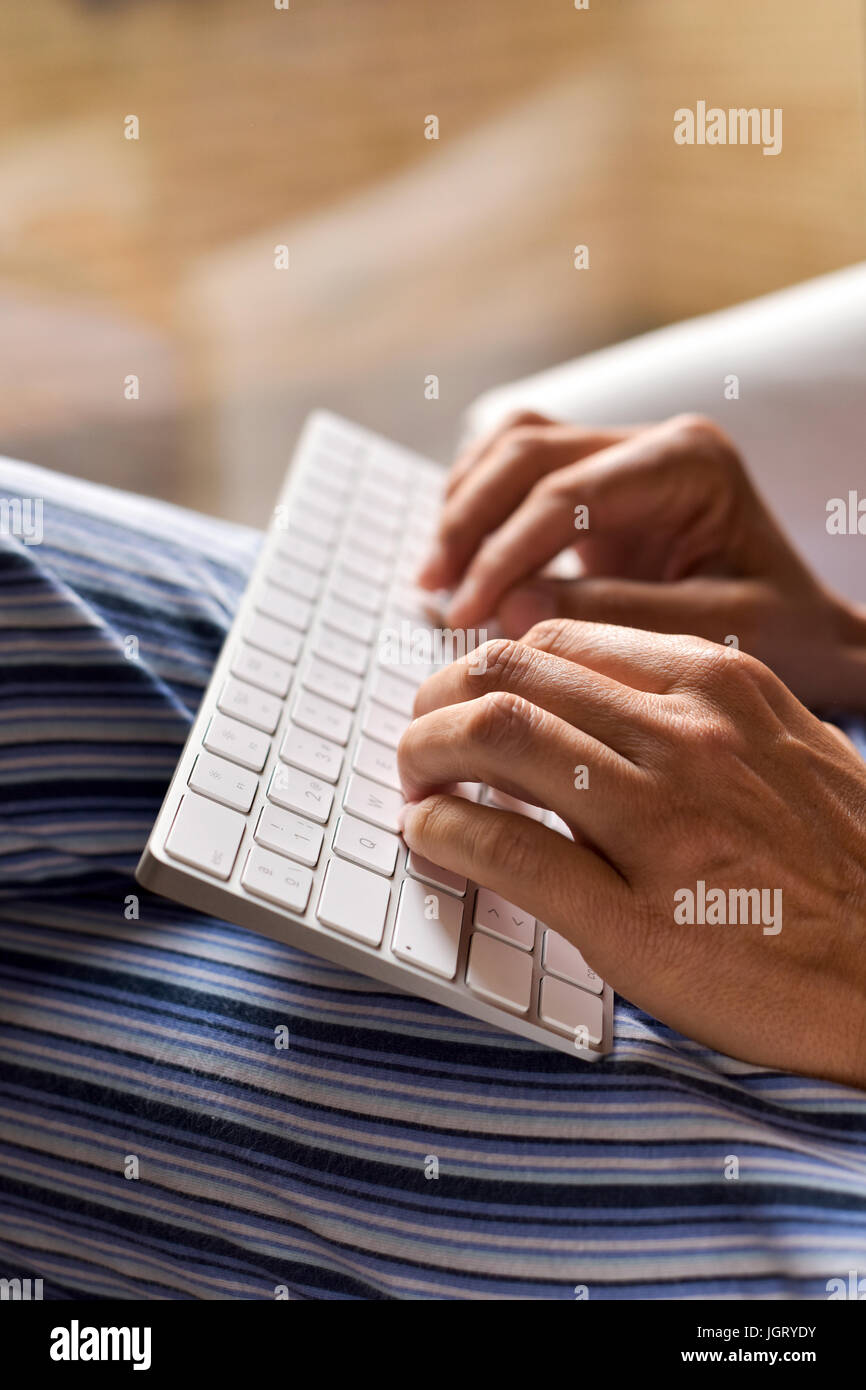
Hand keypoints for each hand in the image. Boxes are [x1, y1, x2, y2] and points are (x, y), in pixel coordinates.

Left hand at [397, 621, 865, 1087]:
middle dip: (435, 703)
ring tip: (415, 786)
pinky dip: (443, 831)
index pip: (555, 642)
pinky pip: (504, 846)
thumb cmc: (843, 868)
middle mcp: (684, 736)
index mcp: (717, 687)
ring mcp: (659, 821)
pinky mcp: (633, 917)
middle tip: (419, 744)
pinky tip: (432, 838)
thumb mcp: (784, 748)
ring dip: (423, 755)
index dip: (487, 671)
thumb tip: (593, 705)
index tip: (465, 705)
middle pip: (506, 674)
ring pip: (493, 736)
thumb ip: (693, 712)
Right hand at [418, 411, 865, 709]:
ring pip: (512, 445)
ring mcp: (624, 456)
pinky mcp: (598, 486)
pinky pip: (517, 473)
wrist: (814, 635)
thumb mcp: (721, 635)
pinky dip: (479, 509)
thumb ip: (618, 616)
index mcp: (690, 463)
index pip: (566, 494)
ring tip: (435, 580)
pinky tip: (462, 565)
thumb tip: (512, 607)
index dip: (503, 553)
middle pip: (527, 451)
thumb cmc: (786, 638)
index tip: (466, 614)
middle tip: (435, 593)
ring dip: (464, 507)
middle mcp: (654, 443)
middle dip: (469, 522)